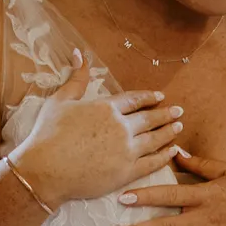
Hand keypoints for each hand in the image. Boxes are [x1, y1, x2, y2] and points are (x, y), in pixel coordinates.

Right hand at [11, 50, 182, 205]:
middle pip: (149, 118)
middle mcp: (121, 127)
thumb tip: (79, 54)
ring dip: (169, 132)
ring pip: (155, 139)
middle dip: (165, 114)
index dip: (148, 98)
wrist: (46, 169)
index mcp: (106, 108)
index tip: (160, 96)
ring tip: (179, 126)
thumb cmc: (48, 134)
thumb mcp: (60, 100)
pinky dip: (165, 156)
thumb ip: (75, 79)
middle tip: (178, 110)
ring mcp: (127, 150)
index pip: (134, 100)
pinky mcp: (128, 172)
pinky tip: (173, 151)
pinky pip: (153, 163)